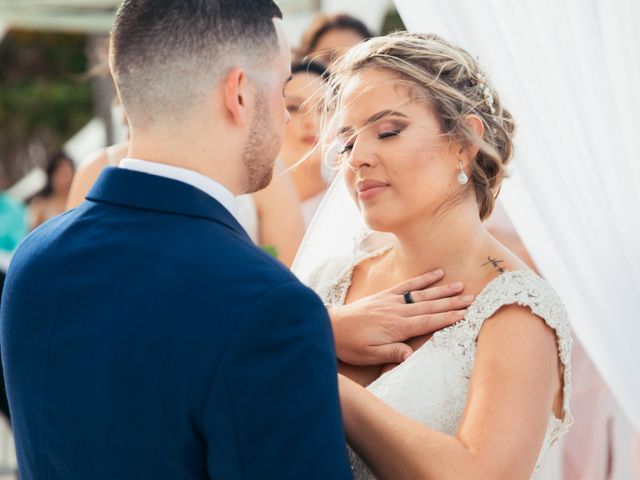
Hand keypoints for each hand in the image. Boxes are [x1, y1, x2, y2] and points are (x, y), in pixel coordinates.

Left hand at [328, 269, 472, 365]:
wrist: (330, 326)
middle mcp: (397, 311)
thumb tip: (412, 354)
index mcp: (397, 327)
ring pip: (422, 294)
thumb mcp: (370, 355)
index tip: (467, 314)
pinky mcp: (385, 295)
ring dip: (442, 290)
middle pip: (430, 306)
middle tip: (473, 299)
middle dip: (452, 303)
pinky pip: (407, 285)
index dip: (448, 318)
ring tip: (460, 286)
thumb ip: (392, 353)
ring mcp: (391, 301)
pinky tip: (436, 274)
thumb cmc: (351, 344)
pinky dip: (422, 279)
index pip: (428, 322)